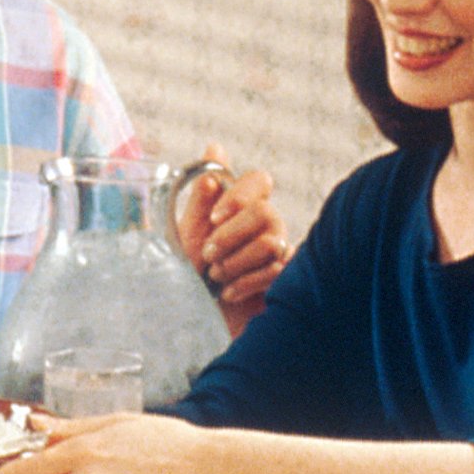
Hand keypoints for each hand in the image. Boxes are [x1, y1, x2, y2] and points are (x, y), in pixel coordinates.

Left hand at [175, 147, 288, 323]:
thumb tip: (215, 147)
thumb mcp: (186, 236)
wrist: (197, 326)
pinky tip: (228, 293)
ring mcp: (280, 252)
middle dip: (231, 234)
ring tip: (216, 278)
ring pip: (270, 240)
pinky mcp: (287, 281)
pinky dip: (247, 282)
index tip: (213, 217)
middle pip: (264, 210)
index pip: (258, 181)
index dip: (239, 194)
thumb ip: (200, 197)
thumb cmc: (189, 280)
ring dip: (236, 261)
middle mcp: (265, 226)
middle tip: (208, 256)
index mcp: (240, 210)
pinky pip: (277, 269)